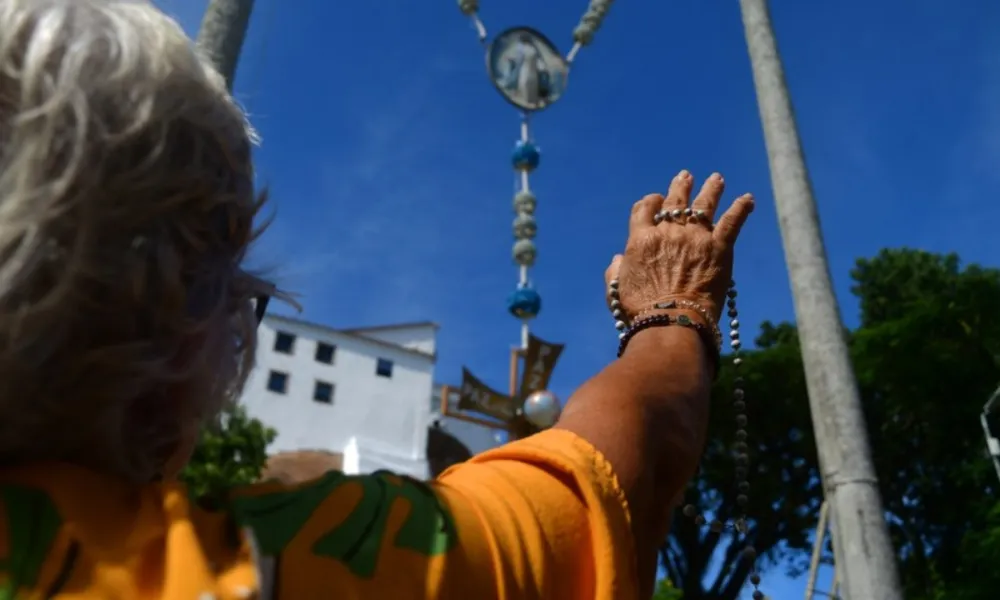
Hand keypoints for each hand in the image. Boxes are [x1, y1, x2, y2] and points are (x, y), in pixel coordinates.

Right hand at [605, 170, 753, 322]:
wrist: (671, 320)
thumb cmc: (640, 310)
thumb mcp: (615, 290)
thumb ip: (615, 270)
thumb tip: (619, 258)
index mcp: (641, 239)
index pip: (644, 210)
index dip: (650, 202)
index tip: (656, 200)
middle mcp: (668, 232)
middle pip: (675, 201)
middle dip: (680, 186)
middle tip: (686, 176)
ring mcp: (695, 238)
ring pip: (704, 205)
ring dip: (711, 189)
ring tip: (717, 178)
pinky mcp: (719, 248)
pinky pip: (732, 222)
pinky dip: (741, 209)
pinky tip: (748, 199)